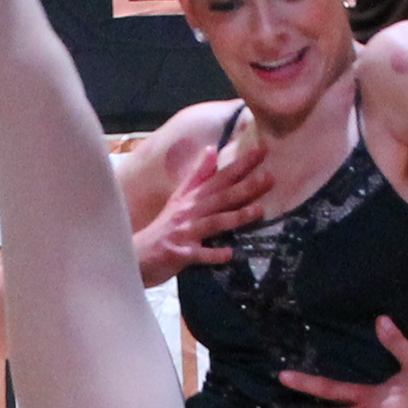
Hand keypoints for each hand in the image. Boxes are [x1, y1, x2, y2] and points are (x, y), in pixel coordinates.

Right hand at [136, 133, 269, 276]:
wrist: (137, 257)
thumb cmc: (164, 228)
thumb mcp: (179, 198)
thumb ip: (197, 175)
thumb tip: (212, 150)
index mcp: (191, 198)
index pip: (219, 177)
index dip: (240, 165)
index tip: (262, 151)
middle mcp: (189, 212)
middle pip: (220, 197)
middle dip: (245, 186)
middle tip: (270, 177)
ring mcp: (184, 233)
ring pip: (213, 222)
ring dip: (236, 216)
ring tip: (259, 211)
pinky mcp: (180, 254)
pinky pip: (199, 254)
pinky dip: (213, 254)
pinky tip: (229, 254)